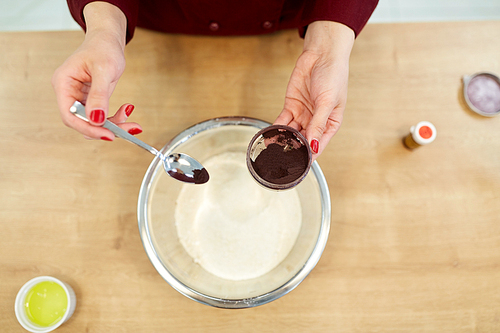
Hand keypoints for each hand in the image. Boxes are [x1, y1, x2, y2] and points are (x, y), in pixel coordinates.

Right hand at [51, 2, 139, 139]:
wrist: (108, 39)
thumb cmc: (103, 48)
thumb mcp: (103, 70)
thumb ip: (99, 95)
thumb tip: (96, 119)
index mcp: (63, 84)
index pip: (69, 115)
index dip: (88, 128)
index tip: (109, 134)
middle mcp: (68, 93)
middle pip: (82, 122)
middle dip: (105, 128)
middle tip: (129, 128)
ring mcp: (79, 98)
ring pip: (93, 122)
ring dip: (113, 125)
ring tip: (132, 122)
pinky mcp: (91, 100)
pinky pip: (101, 116)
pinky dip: (115, 118)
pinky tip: (128, 109)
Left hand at [274, 21, 354, 158]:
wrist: (321, 54)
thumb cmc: (333, 75)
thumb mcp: (328, 102)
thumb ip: (318, 124)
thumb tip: (314, 146)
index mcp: (331, 123)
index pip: (319, 144)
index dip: (310, 155)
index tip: (300, 166)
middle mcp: (316, 121)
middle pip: (303, 140)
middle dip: (293, 149)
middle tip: (282, 159)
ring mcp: (303, 114)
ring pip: (291, 132)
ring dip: (283, 140)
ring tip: (273, 150)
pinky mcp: (291, 105)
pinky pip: (282, 121)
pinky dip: (276, 128)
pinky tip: (270, 136)